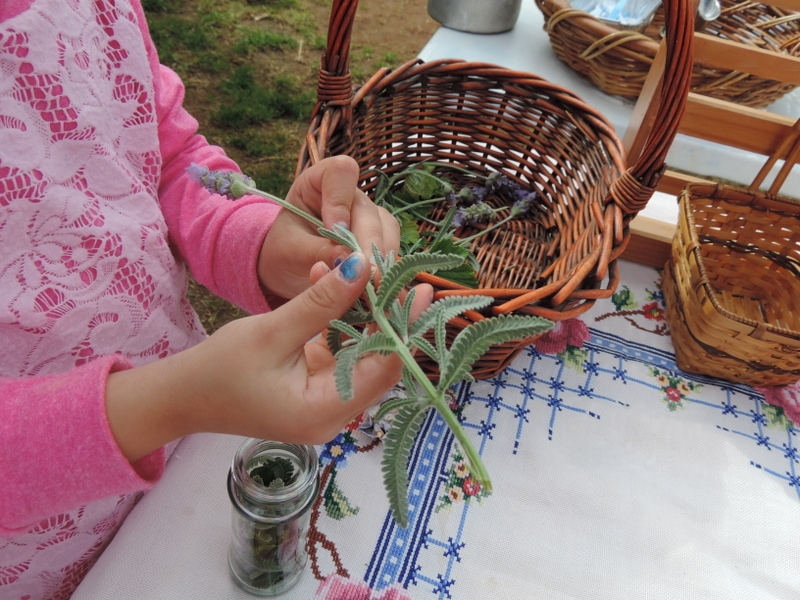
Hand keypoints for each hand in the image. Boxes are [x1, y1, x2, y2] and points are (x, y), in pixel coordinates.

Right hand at [106, 251, 432, 462]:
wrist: (182, 397)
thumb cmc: (219, 369)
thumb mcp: (272, 331)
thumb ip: (320, 303)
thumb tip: (362, 268)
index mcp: (323, 411)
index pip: (381, 369)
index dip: (402, 328)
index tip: (416, 290)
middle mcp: (333, 415)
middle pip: (378, 364)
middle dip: (388, 318)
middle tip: (401, 276)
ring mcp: (325, 405)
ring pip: (361, 357)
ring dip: (362, 315)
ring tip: (365, 272)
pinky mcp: (315, 392)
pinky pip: (340, 356)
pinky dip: (339, 324)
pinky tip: (332, 285)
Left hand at [257, 155, 398, 301]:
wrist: (287, 271)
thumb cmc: (284, 252)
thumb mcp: (293, 251)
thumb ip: (318, 252)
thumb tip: (350, 262)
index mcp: (319, 183)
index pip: (340, 172)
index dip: (341, 200)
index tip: (335, 231)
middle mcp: (348, 195)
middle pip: (368, 209)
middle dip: (367, 242)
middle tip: (365, 274)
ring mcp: (367, 216)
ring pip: (386, 229)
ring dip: (381, 257)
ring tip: (371, 284)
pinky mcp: (380, 238)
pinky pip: (391, 248)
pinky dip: (386, 267)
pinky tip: (378, 285)